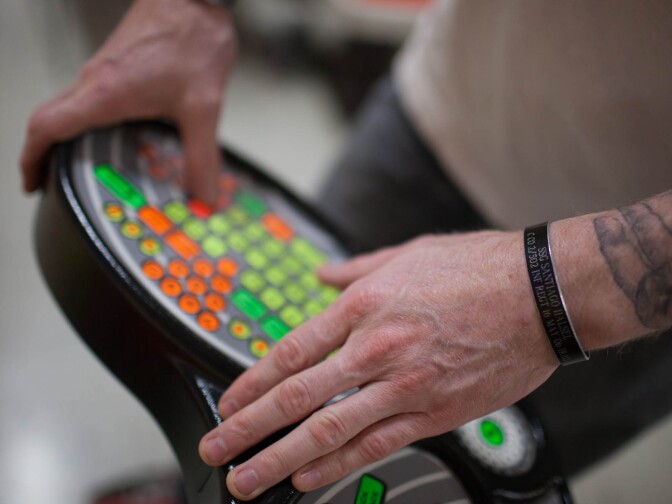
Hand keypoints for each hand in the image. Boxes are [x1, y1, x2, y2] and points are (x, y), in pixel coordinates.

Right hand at [20, 0, 235, 203]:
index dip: (32, 158)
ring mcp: (102, 70)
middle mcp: (95, 79)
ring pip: (67, 108)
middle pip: (48, 120)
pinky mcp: (115, 65)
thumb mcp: (203, 107)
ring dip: (65, 137)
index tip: (32, 182)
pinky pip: (87, 97)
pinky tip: (110, 134)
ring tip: (80, 165)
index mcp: (106, 92)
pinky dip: (86, 121)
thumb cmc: (192, 36)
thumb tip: (204, 194)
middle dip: (43, 153)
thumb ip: (203, 156)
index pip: (47, 127)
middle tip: (50, 179)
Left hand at [198, 232, 558, 499]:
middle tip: (216, 447)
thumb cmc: (477, 269)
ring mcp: (404, 385)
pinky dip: (336, 465)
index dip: (252, 381)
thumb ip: (356, 269)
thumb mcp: (406, 254)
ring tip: (248, 478)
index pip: (292, 351)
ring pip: (328, 430)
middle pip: (297, 396)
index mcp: (365, 304)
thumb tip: (323, 276)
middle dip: (249, 428)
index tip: (228, 401)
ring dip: (280, 459)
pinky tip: (307, 478)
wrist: (540, 293)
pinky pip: (375, 445)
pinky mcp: (434, 413)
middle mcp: (376, 346)